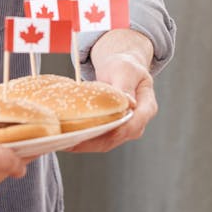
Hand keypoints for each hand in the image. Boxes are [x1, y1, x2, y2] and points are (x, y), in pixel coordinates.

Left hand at [71, 36, 155, 152]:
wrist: (120, 70)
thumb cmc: (124, 67)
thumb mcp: (124, 70)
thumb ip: (125, 86)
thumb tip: (127, 102)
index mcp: (147, 107)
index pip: (133, 125)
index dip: (114, 131)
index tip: (94, 131)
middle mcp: (137, 123)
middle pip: (116, 138)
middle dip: (92, 142)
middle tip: (70, 142)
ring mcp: (125, 129)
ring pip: (105, 143)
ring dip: (84, 145)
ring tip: (65, 143)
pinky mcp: (111, 131)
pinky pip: (98, 140)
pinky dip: (83, 141)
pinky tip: (67, 139)